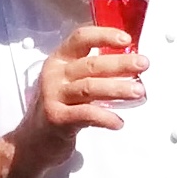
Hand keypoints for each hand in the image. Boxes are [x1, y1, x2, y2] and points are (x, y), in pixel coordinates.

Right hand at [16, 25, 148, 166]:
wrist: (33, 141)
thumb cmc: (59, 109)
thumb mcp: (70, 84)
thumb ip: (93, 73)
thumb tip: (130, 66)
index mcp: (59, 60)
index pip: (81, 39)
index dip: (104, 35)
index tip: (126, 39)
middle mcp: (55, 75)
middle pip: (91, 64)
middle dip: (121, 63)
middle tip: (143, 64)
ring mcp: (53, 96)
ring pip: (91, 87)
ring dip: (118, 88)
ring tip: (139, 92)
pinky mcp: (56, 118)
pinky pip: (86, 114)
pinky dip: (106, 117)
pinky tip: (118, 122)